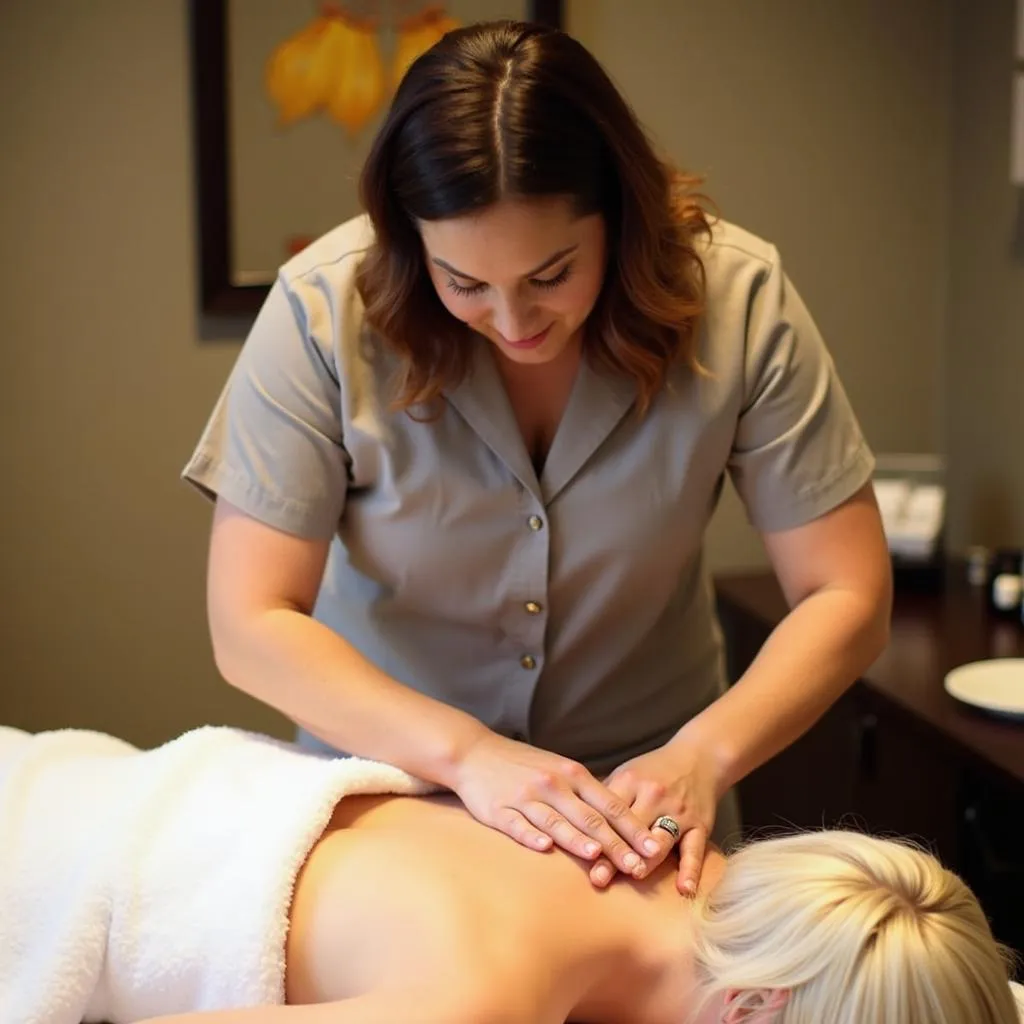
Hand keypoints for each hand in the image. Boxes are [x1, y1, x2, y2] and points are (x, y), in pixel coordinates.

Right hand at [452, 731, 663, 877]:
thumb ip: (585, 792)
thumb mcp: (558, 768)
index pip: (609, 804)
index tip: (654, 848)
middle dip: (615, 845)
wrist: (475, 752)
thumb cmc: (522, 764)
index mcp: (571, 773)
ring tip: (599, 858)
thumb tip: (619, 819)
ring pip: (557, 822)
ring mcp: (525, 797)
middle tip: (637, 867)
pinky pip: (518, 825)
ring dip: (579, 842)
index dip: (633, 828)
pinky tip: (545, 848)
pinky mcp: (499, 810)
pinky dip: (532, 836)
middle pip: (589, 818)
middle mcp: (553, 784)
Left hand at [588, 738, 719, 894]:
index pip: (607, 812)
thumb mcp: (627, 774)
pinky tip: (684, 889)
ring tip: (633, 877)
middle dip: (614, 853)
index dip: (592, 833)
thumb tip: (571, 821)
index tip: (577, 852)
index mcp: (630, 782)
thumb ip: (603, 799)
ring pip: (660, 840)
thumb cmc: (654, 771)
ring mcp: (678, 811)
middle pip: (630, 829)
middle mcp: (654, 796)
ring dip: (646, 860)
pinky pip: (695, 850)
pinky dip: (690, 870)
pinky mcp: (700, 825)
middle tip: (597, 876)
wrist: (700, 758)